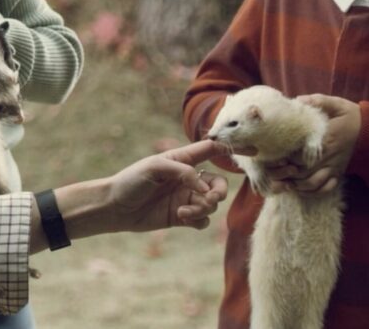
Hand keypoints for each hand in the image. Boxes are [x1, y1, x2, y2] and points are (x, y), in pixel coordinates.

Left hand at [97, 140, 228, 230]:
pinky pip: (202, 220)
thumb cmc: (130, 181)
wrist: (115, 207)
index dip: (233, 148)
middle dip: (218, 193)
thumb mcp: (155, 167)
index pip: (212, 150)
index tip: (254, 150)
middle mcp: (187, 178)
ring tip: (184, 212)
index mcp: (182, 160)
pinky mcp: (181, 216)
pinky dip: (198, 220)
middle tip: (207, 199)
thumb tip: (204, 188)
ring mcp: (185, 198)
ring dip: (203, 208)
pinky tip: (182, 218)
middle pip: (218, 183)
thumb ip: (183, 172)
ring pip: (212, 204)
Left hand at [267, 94, 359, 194]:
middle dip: (285, 173)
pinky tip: (299, 188)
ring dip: (295, 185)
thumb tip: (297, 101)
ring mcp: (334, 167)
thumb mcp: (337, 104)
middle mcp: (329, 157)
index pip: (299, 154)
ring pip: (311, 184)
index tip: (274, 155)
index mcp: (325, 139)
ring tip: (284, 179)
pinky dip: (311, 192)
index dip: (284, 158)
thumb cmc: (353, 117)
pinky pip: (324, 189)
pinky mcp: (338, 174)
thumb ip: (317, 101)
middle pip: (301, 172)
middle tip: (273, 169)